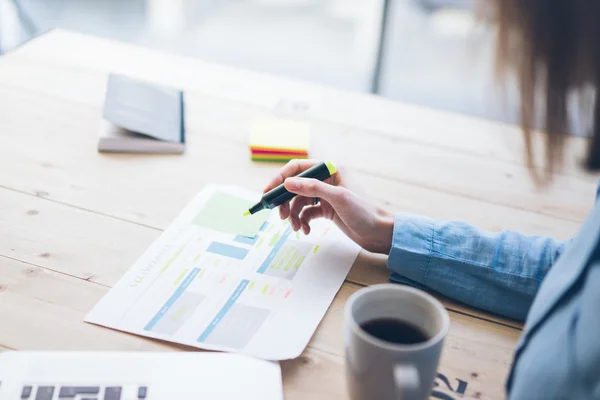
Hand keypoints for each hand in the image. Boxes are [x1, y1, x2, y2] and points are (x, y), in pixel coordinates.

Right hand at [263, 159, 393, 253]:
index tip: (268, 193)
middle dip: (286, 202)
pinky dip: (303, 221)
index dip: (280, 179)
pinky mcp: (326, 209)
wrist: (380, 233)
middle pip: (295, 186)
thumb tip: (287, 182)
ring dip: (294, 215)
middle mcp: (326, 179)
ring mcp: (326, 195)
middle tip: (281, 217)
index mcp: (330, 169)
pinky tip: (306, 230)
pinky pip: (306, 212)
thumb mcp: (337, 198)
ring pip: (299, 201)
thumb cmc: (364, 212)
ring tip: (297, 228)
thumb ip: (312, 188)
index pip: (298, 167)